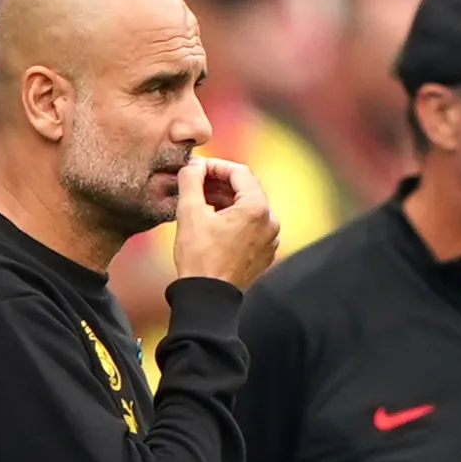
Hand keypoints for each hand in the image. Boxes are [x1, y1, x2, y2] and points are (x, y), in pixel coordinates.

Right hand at [172, 158, 279, 287]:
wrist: (208, 297)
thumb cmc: (199, 258)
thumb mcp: (190, 213)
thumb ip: (191, 180)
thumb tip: (193, 164)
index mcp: (257, 208)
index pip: (239, 172)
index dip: (215, 166)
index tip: (197, 169)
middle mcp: (270, 222)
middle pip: (247, 189)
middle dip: (221, 183)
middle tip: (197, 183)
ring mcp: (270, 239)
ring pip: (249, 208)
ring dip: (227, 201)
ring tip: (202, 202)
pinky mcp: (265, 253)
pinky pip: (252, 227)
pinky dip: (235, 219)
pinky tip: (214, 223)